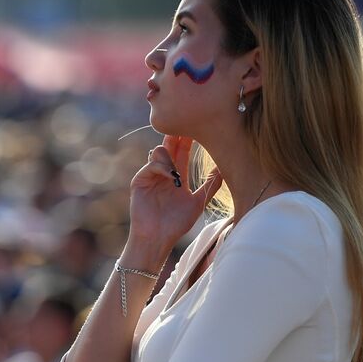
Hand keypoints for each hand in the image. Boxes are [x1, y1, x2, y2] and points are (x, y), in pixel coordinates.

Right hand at [127, 135, 222, 260]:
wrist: (158, 239)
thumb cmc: (176, 224)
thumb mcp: (198, 202)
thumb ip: (210, 185)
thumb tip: (223, 169)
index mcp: (176, 176)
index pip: (183, 152)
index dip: (190, 140)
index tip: (202, 127)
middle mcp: (163, 173)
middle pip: (170, 147)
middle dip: (178, 136)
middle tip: (188, 122)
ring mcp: (150, 176)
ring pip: (159, 153)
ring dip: (171, 153)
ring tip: (181, 163)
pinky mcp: (139, 182)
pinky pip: (150, 166)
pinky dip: (162, 168)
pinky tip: (173, 176)